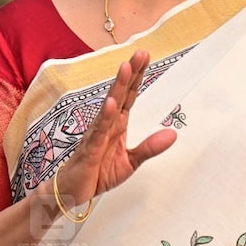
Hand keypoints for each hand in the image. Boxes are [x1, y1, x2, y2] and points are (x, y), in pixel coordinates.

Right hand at [54, 50, 176, 206]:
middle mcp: (107, 124)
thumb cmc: (97, 173)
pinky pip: (98, 131)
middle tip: (140, 53)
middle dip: (130, 73)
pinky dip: (105, 117)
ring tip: (125, 69)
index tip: (145, 57)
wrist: (73, 192)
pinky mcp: (90, 148)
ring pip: (109, 106)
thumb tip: (172, 134)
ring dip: (118, 87)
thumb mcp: (131, 162)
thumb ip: (150, 147)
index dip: (138, 77)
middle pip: (121, 93)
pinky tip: (111, 104)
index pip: (130, 95)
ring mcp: (97, 134)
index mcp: (118, 124)